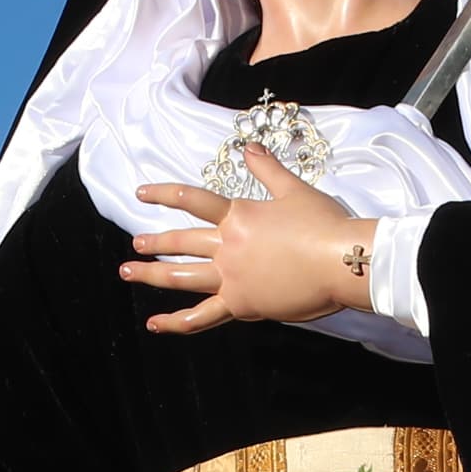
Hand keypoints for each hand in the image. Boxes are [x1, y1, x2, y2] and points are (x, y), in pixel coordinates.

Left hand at [122, 147, 375, 334]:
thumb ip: (267, 168)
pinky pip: (201, 316)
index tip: (141, 194)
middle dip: (155, 242)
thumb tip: (248, 147)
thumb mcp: (294, 189)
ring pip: (181, 277)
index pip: (191, 199)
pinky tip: (154, 324)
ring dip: (151, 275)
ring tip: (129, 272)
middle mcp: (227, 245)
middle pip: (181, 241)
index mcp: (238, 215)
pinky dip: (176, 322)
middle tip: (135, 245)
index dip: (163, 194)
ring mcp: (231, 277)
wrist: (342, 260)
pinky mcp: (241, 305)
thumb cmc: (324, 224)